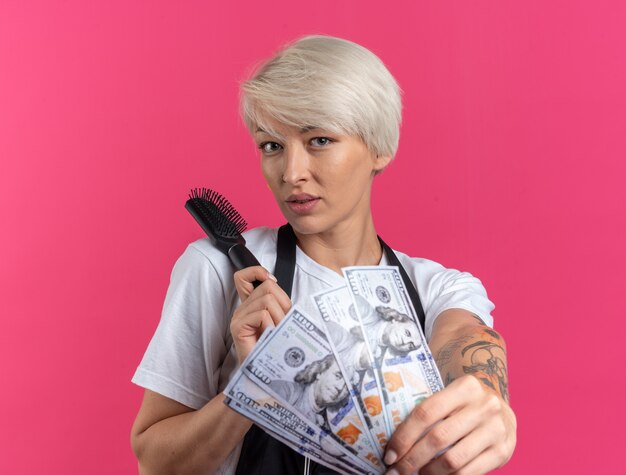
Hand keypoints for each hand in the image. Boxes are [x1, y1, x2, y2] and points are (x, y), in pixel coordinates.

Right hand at [230, 266, 291, 363]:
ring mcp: (238, 318)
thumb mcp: (282, 320)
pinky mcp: (238, 328)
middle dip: (283, 305)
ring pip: (267, 300)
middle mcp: (242, 309)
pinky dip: (272, 325)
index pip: (243, 277)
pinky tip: (270, 336)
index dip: (257, 272)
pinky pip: (262, 314)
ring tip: (277, 333)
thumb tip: (274, 282)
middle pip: (267, 287)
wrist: (269, 375)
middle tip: (282, 325)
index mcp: (251, 305)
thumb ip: (278, 302)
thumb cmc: (277, 349)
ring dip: (280, 317)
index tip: (272, 281)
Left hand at [384, 375, 515, 474]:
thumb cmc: (465, 404)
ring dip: (429, 473)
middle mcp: (484, 406)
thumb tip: (392, 441)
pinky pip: (469, 473)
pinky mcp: (503, 452)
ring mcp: (496, 430)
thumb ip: (429, 410)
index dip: (404, 436)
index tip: (389, 454)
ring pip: (452, 460)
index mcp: (465, 387)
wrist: (503, 410)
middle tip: (395, 471)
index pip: (426, 412)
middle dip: (411, 459)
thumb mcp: (452, 396)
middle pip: (437, 438)